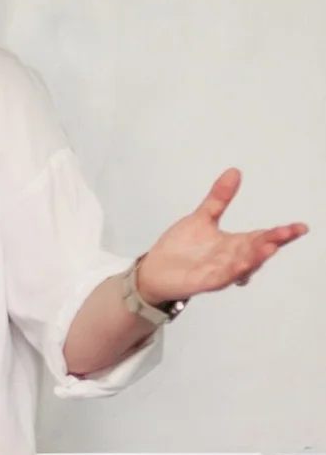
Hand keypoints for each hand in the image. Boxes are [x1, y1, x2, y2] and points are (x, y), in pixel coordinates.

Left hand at [137, 168, 307, 305]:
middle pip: (256, 250)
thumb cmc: (179, 248)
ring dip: (256, 257)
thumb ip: (219, 198)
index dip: (281, 233)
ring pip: (242, 265)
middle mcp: (230, 259)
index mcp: (233, 244)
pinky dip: (233, 272)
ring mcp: (219, 272)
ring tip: (270, 247)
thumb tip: (234, 171)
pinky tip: (242, 265)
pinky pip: (222, 277)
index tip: (300, 227)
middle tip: (287, 233)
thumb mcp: (202, 218)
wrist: (154, 270)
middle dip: (272, 242)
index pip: (261, 236)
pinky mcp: (204, 282)